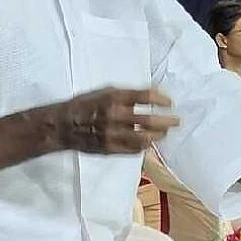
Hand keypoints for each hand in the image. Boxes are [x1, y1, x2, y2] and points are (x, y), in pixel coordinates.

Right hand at [55, 87, 179, 153]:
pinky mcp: (110, 148)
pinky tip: (149, 142)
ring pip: (145, 137)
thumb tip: (151, 92)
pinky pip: (134, 149)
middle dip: (167, 121)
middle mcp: (115, 115)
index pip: (145, 96)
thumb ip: (127, 93)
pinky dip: (145, 145)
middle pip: (149, 119)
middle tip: (177, 120)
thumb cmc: (85, 104)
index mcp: (113, 97)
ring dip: (159, 135)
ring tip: (165, 132)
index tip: (169, 103)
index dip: (161, 100)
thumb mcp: (104, 91)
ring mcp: (113, 134)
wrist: (63, 125)